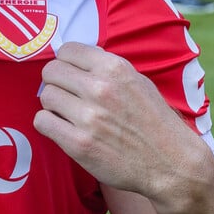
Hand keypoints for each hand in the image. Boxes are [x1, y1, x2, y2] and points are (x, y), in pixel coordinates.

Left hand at [33, 43, 211, 208]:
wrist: (172, 164)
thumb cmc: (154, 121)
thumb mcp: (138, 81)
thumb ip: (106, 68)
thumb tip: (74, 59)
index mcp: (114, 68)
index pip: (67, 50)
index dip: (65, 61)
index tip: (69, 73)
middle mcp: (100, 89)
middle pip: (51, 72)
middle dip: (55, 81)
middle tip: (66, 94)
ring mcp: (88, 117)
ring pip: (45, 96)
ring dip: (53, 104)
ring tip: (68, 113)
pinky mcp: (78, 144)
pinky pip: (42, 122)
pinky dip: (48, 124)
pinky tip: (63, 128)